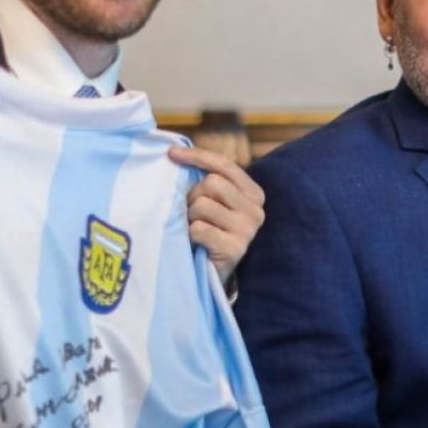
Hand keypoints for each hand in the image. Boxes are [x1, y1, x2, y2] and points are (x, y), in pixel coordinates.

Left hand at [168, 146, 265, 280]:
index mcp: (254, 193)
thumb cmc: (211, 232)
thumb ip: (209, 182)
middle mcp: (256, 210)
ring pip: (202, 205)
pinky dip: (191, 236)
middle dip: (193, 196)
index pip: (224, 165)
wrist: (215, 274)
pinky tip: (198, 244)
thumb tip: (176, 153)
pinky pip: (199, 229)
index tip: (171, 154)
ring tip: (196, 229)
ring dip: (190, 217)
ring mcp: (247, 230)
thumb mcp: (216, 203)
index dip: (197, 156)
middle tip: (192, 214)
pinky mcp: (235, 248)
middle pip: (211, 183)